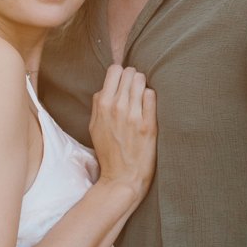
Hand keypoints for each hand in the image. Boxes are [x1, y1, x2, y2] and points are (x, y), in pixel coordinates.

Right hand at [89, 64, 156, 200]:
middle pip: (130, 72)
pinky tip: (149, 107)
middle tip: (135, 91)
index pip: (114, 70)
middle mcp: (116, 107)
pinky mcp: (148, 124)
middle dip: (134, 78)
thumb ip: (99, 104)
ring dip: (143, 86)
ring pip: (141, 80)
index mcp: (102, 105)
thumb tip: (107, 86)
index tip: (125, 82)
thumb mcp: (95, 126)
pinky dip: (151, 98)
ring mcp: (133, 115)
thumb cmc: (109, 151)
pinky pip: (152, 95)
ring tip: (142, 98)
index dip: (121, 74)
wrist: (122, 177)